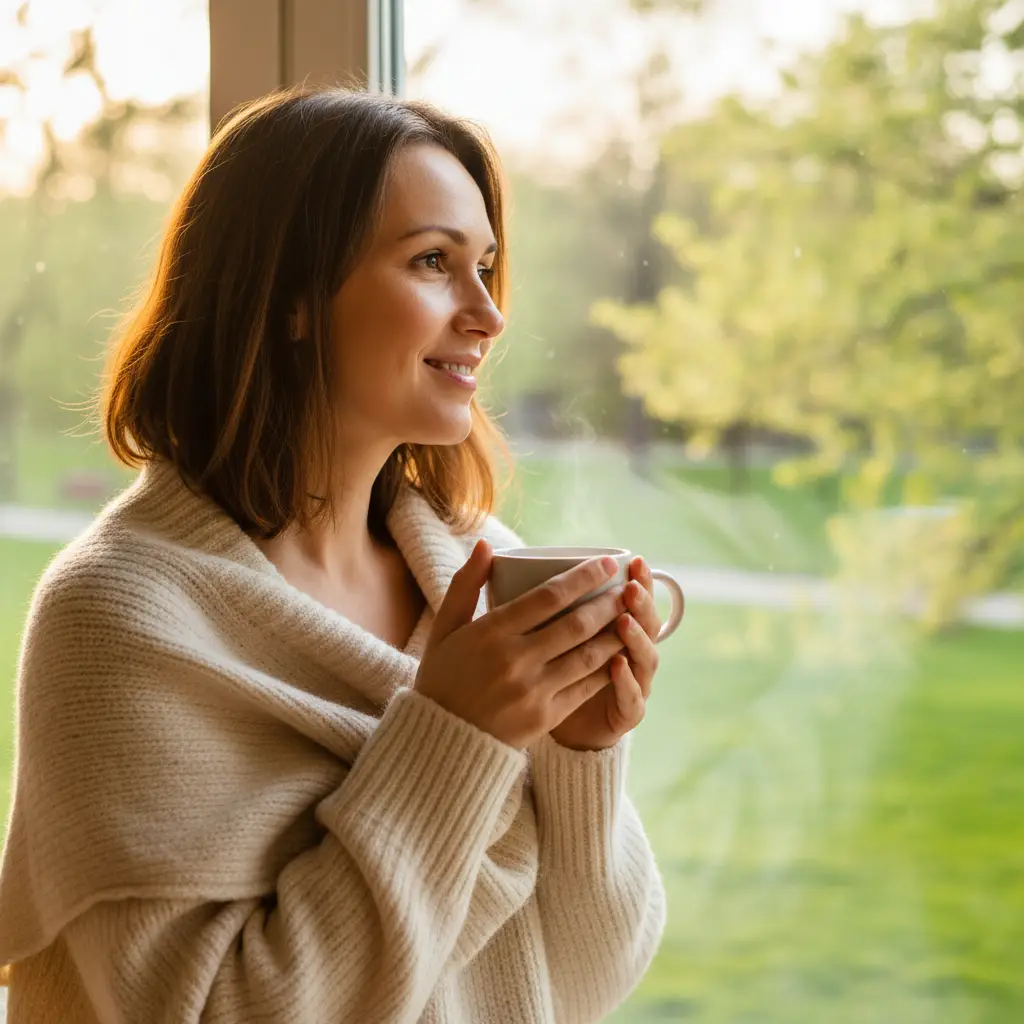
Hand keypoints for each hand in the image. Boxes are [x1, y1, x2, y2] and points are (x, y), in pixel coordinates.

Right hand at [414, 542, 628, 748]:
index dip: (582, 578)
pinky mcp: (545, 717)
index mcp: (490, 633)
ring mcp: (532, 691)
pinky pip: (585, 687)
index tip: (606, 563)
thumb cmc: (443, 679)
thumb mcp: (444, 629)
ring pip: (587, 655)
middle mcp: (514, 660)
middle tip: (629, 587)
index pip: (547, 597)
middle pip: (575, 624)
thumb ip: (465, 585)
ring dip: (615, 633)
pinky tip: (620, 653)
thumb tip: (485, 545)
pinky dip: (606, 668)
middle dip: (608, 603)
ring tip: (633, 616)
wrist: (443, 742)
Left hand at [548, 556, 661, 751]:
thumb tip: (500, 551)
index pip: (637, 600)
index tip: (634, 560)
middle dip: (642, 603)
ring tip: (625, 620)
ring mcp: (633, 684)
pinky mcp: (626, 714)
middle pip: (648, 624)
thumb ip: (539, 599)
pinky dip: (626, 681)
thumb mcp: (537, 632)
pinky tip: (617, 665)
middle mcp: (630, 653)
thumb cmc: (542, 671)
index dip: (640, 580)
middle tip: (631, 585)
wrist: (546, 726)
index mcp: (616, 628)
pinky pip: (632, 699)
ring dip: (637, 638)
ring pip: (646, 658)